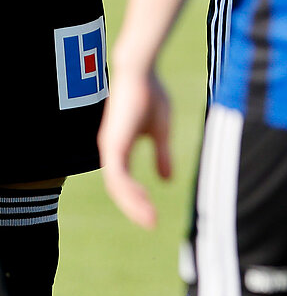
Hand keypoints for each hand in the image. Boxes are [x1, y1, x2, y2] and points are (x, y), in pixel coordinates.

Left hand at [98, 64, 171, 229]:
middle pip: (119, 189)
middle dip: (135, 208)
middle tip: (151, 224)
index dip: (137, 199)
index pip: (124, 181)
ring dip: (134, 204)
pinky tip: (143, 200)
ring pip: (117, 186)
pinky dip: (130, 190)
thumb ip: (161, 155)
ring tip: (150, 219)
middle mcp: (111, 150)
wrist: (140, 72)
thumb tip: (166, 180)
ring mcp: (110, 148)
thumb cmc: (150, 94)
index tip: (152, 214)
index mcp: (119, 147)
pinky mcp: (114, 144)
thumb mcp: (160, 131)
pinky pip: (118, 175)